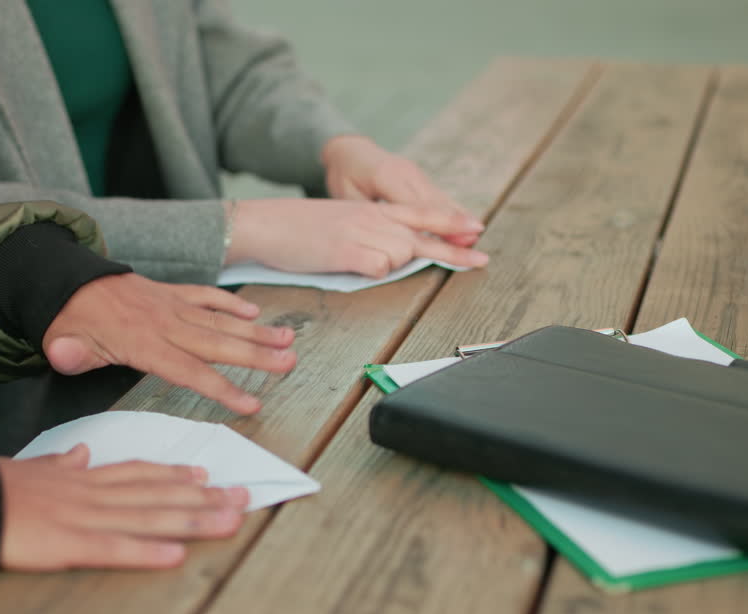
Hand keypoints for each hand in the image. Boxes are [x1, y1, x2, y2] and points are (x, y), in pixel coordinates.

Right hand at [0, 444, 250, 569]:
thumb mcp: (34, 468)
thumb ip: (62, 463)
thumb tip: (84, 452)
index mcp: (84, 477)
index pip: (139, 473)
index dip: (174, 474)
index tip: (205, 473)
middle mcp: (93, 493)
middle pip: (157, 494)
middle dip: (202, 497)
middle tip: (241, 497)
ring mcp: (84, 518)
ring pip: (149, 517)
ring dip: (192, 520)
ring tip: (228, 521)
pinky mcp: (69, 544)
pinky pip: (115, 548)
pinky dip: (147, 552)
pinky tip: (176, 555)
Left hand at [43, 273, 295, 414]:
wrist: (67, 281)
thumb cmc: (68, 321)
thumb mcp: (61, 341)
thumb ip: (70, 354)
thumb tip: (66, 356)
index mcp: (141, 342)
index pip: (189, 371)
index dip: (222, 389)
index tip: (251, 405)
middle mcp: (163, 323)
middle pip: (217, 343)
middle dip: (256, 355)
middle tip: (288, 363)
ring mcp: (170, 305)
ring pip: (219, 320)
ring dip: (255, 331)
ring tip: (288, 340)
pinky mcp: (170, 293)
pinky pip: (205, 297)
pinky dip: (230, 304)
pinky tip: (254, 314)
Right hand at [226, 197, 488, 277]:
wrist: (264, 224)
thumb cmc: (296, 230)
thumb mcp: (340, 222)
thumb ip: (369, 232)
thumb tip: (392, 254)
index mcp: (370, 208)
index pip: (420, 213)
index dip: (451, 224)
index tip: (478, 233)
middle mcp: (371, 215)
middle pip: (421, 236)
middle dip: (451, 251)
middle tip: (483, 261)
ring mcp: (360, 231)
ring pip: (401, 255)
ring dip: (389, 265)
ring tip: (356, 262)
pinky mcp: (347, 250)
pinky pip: (379, 267)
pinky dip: (372, 271)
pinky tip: (350, 265)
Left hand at [322, 134, 484, 243]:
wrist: (348, 150)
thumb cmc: (343, 176)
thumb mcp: (346, 196)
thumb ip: (366, 215)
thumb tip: (383, 238)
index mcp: (387, 176)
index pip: (415, 206)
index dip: (436, 223)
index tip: (453, 237)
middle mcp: (406, 173)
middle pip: (434, 201)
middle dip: (455, 221)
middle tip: (474, 238)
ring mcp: (415, 173)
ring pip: (440, 198)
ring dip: (459, 216)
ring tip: (476, 233)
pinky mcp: (419, 177)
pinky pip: (438, 196)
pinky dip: (452, 210)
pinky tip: (466, 222)